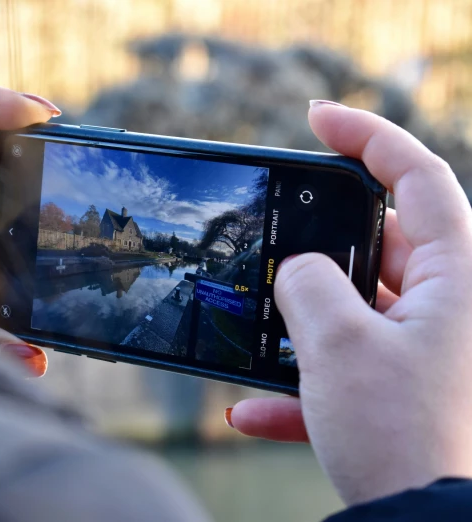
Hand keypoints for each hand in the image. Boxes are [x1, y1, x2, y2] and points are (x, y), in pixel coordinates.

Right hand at [227, 101, 471, 505]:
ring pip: (350, 310)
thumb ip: (308, 284)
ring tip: (253, 340)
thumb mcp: (338, 345)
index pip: (418, 174)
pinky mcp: (402, 387)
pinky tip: (252, 411)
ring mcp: (423, 347)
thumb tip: (298, 270)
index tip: (315, 119)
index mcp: (454, 276)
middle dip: (313, 252)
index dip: (366, 135)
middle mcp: (445, 304)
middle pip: (374, 244)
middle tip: (269, 250)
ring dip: (296, 330)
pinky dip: (299, 386)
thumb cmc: (402, 433)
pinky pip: (344, 368)